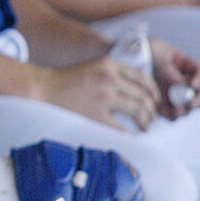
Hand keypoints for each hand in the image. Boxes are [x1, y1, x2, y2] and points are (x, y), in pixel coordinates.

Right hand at [35, 57, 160, 132]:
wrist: (44, 88)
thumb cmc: (67, 80)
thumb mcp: (93, 67)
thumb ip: (113, 73)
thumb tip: (137, 90)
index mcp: (109, 65)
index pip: (142, 77)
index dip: (153, 90)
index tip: (155, 100)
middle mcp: (109, 79)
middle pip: (143, 95)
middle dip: (151, 109)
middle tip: (152, 117)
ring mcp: (103, 97)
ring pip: (138, 110)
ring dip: (146, 120)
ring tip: (146, 126)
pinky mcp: (96, 114)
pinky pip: (121, 127)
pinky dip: (130, 133)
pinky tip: (131, 136)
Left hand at [149, 38, 199, 120]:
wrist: (124, 56)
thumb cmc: (142, 50)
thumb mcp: (158, 56)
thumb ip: (170, 71)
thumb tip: (182, 87)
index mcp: (185, 64)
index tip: (193, 84)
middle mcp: (183, 80)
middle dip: (199, 100)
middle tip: (191, 104)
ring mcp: (174, 93)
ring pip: (188, 106)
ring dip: (185, 110)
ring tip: (176, 110)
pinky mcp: (162, 103)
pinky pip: (171, 114)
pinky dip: (170, 115)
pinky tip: (163, 112)